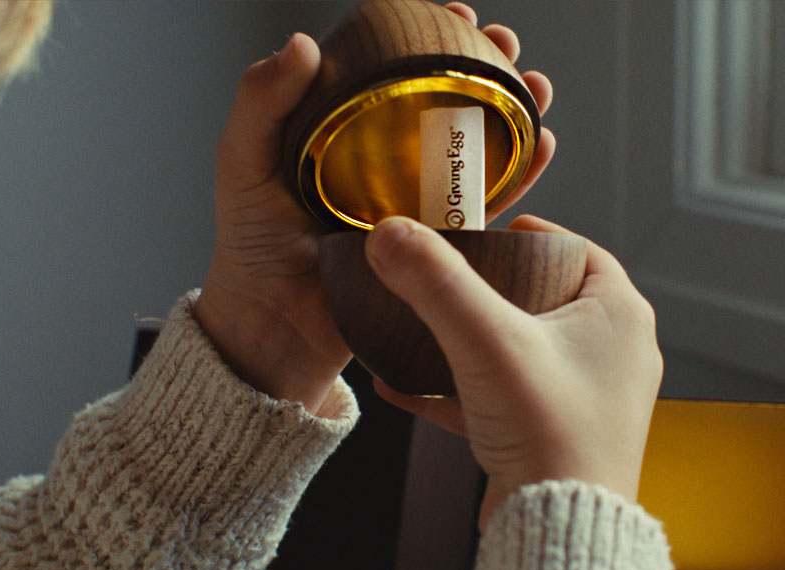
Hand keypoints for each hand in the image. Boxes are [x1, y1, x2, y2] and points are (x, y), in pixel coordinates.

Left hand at [194, 3, 555, 412]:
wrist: (275, 324)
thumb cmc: (251, 246)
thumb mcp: (244, 162)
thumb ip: (261, 102)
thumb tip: (303, 44)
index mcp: (345, 132)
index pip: (394, 69)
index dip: (427, 36)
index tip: (454, 12)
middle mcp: (387, 161)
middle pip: (446, 98)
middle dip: (485, 64)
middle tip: (502, 40)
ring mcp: (417, 202)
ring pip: (477, 144)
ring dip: (513, 109)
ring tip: (534, 85)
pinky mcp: (441, 245)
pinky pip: (489, 203)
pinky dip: (521, 172)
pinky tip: (539, 143)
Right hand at [365, 215, 661, 530]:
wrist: (559, 531)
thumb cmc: (552, 436)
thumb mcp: (486, 342)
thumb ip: (436, 283)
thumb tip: (391, 235)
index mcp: (619, 316)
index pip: (579, 250)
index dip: (532, 235)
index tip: (487, 230)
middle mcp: (611, 354)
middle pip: (547, 297)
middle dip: (492, 286)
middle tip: (450, 273)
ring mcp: (584, 397)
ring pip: (521, 349)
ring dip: (472, 337)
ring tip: (425, 324)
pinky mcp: (554, 434)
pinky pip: (500, 397)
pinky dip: (458, 388)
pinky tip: (403, 386)